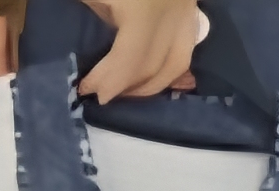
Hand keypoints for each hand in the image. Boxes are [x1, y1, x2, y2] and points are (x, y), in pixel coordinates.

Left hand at [78, 0, 201, 101]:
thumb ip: (93, 13)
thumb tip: (91, 51)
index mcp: (146, 8)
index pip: (130, 58)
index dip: (108, 81)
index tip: (87, 90)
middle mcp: (174, 12)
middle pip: (156, 67)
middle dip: (128, 87)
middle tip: (104, 94)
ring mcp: (188, 9)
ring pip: (177, 62)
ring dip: (151, 84)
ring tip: (126, 89)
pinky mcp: (192, 6)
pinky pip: (185, 46)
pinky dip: (167, 65)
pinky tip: (149, 72)